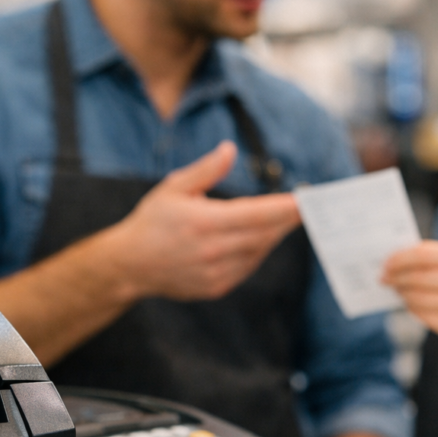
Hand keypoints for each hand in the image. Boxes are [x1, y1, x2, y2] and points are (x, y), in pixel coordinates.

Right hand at [107, 141, 300, 300]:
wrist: (130, 265)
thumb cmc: (152, 220)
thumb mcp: (174, 187)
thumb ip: (206, 170)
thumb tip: (229, 149)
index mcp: (204, 221)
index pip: (256, 214)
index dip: (285, 208)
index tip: (307, 201)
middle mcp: (213, 250)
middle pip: (265, 234)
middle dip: (287, 220)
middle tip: (307, 207)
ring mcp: (216, 272)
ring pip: (259, 252)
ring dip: (273, 235)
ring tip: (283, 219)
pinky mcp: (217, 287)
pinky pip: (248, 267)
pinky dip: (257, 251)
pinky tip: (258, 238)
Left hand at [382, 241, 437, 361]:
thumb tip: (404, 258)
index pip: (425, 252)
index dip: (400, 257)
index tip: (386, 261)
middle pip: (417, 274)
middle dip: (396, 276)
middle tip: (384, 278)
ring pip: (416, 296)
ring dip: (402, 293)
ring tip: (398, 291)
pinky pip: (423, 315)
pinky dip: (413, 309)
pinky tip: (412, 306)